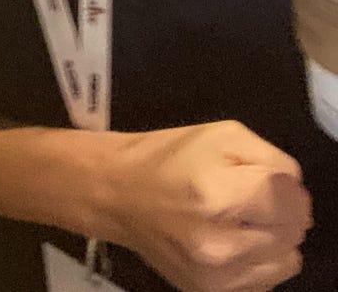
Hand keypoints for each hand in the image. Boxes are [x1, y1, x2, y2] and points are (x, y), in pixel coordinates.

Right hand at [104, 121, 311, 291]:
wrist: (117, 194)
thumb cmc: (168, 157)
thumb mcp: (221, 135)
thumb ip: (271, 159)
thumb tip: (295, 190)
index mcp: (217, 195)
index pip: (293, 201)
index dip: (287, 186)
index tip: (266, 179)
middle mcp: (219, 245)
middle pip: (294, 232)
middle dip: (282, 210)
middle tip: (251, 196)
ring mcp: (216, 277)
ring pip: (288, 260)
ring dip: (274, 238)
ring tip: (242, 220)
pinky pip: (267, 281)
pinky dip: (259, 260)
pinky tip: (234, 241)